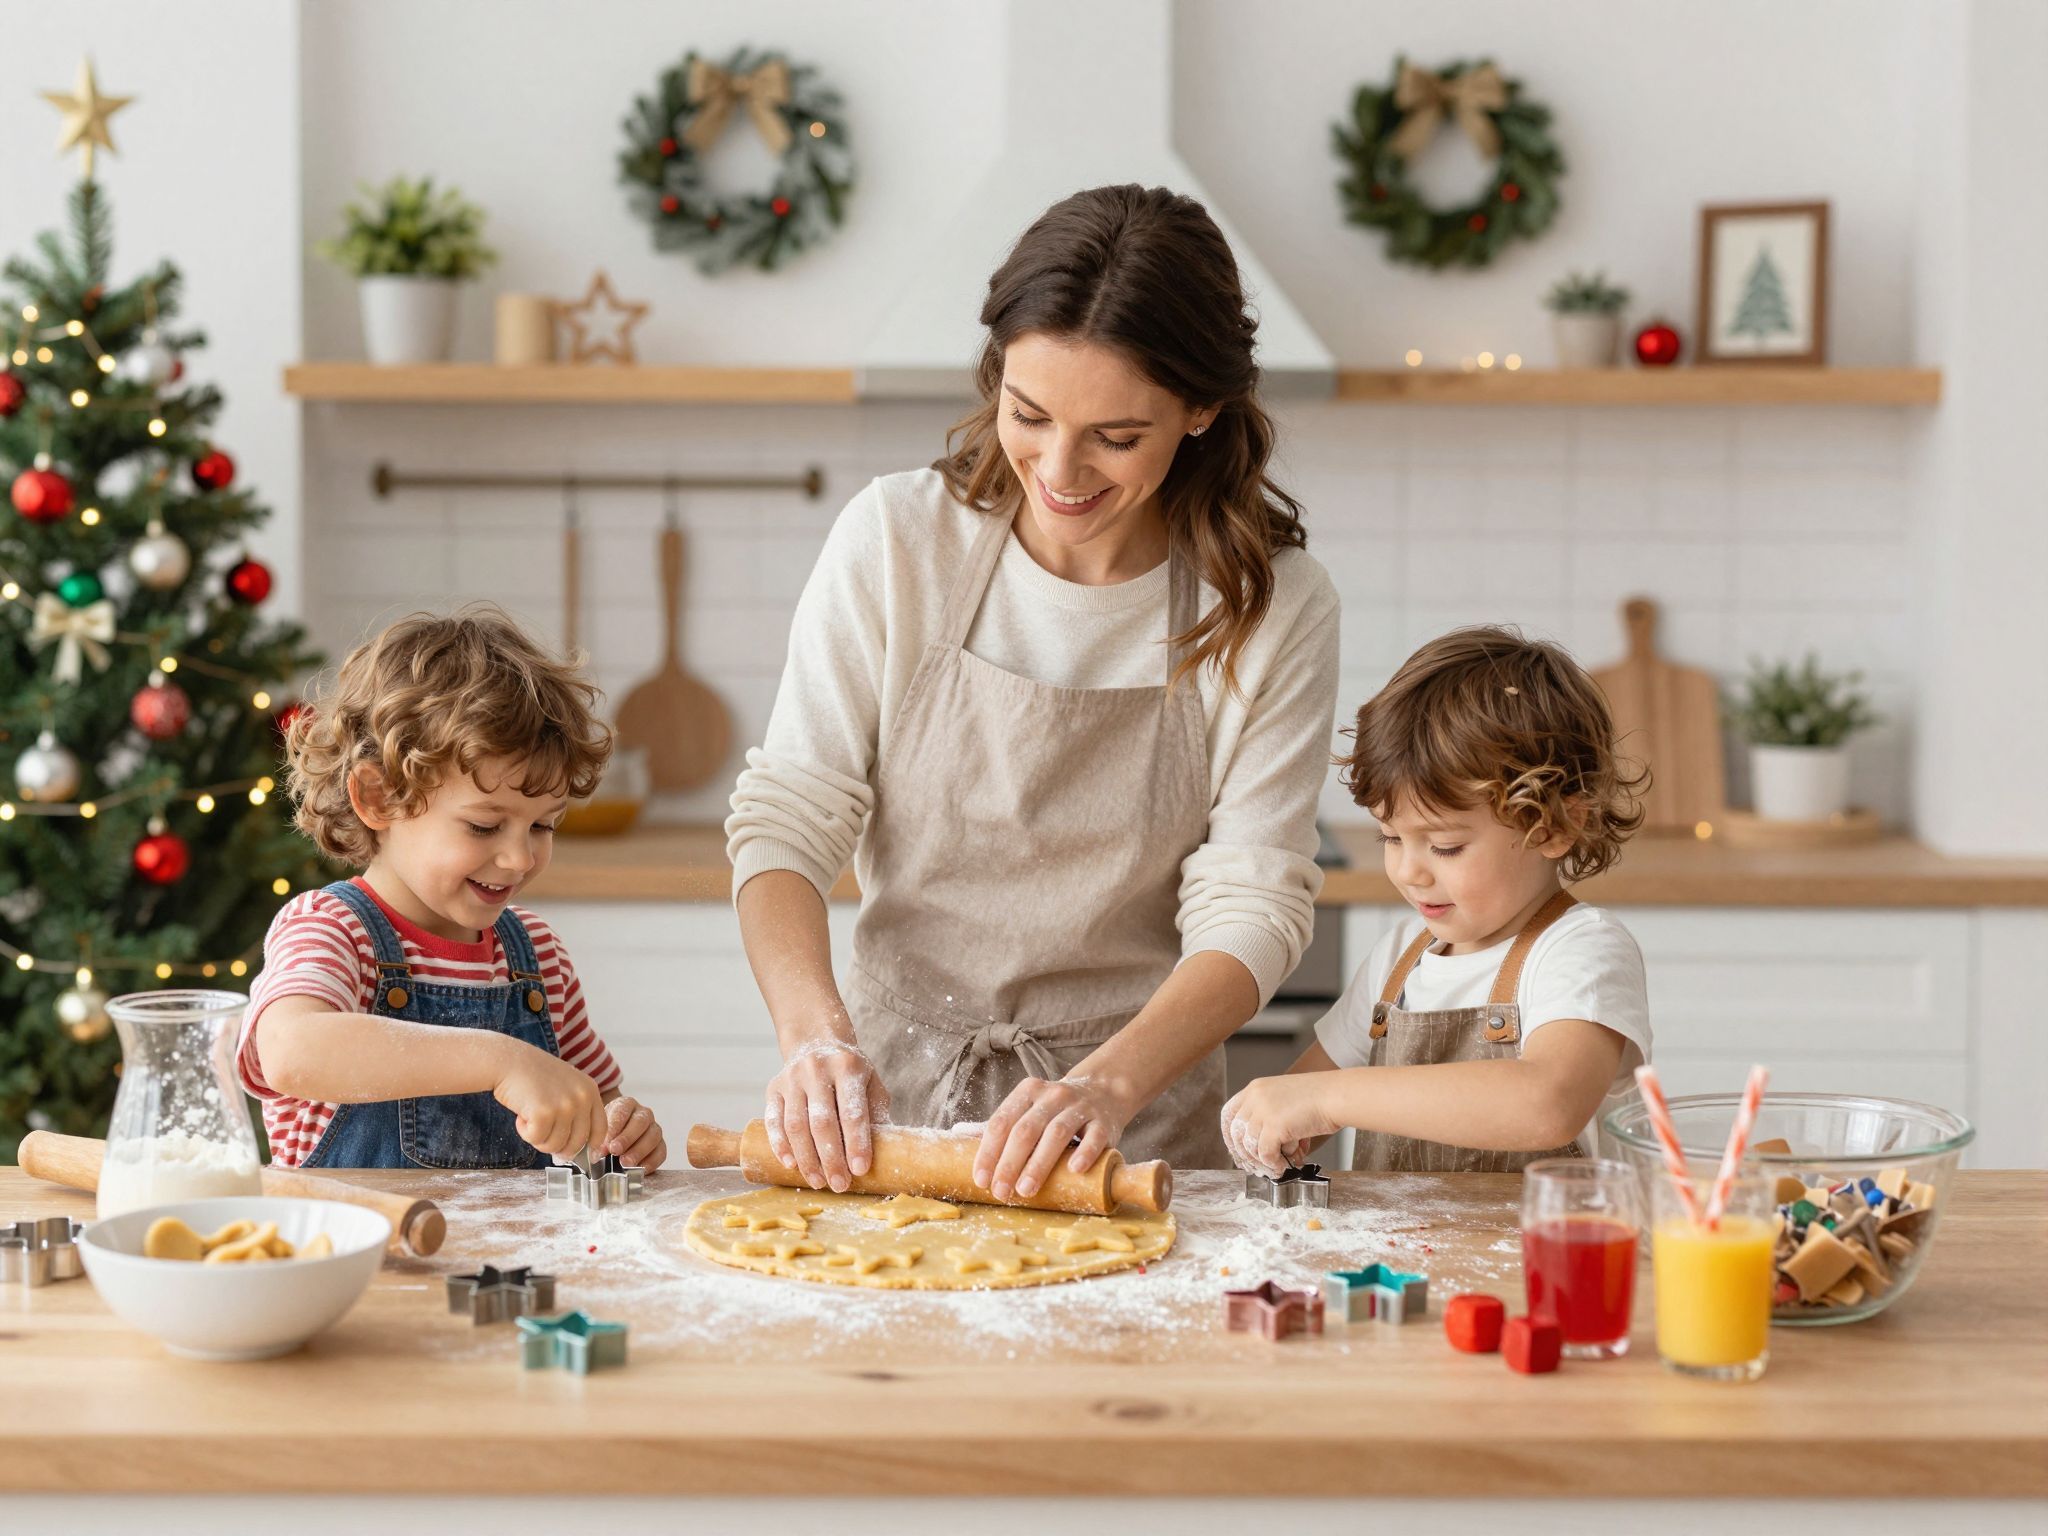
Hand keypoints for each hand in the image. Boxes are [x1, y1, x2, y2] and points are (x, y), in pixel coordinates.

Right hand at [491, 1043, 607, 1159]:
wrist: (508, 1060)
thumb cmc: (532, 1075)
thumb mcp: (565, 1086)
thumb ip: (575, 1110)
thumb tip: (575, 1147)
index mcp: (590, 1090)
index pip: (600, 1128)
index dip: (591, 1146)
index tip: (584, 1156)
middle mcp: (582, 1098)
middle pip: (577, 1143)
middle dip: (558, 1147)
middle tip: (542, 1135)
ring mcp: (565, 1106)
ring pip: (555, 1145)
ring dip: (538, 1138)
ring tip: (530, 1118)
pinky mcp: (544, 1113)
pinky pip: (536, 1140)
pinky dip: (525, 1133)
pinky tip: (521, 1115)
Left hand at [600, 1095, 666, 1170]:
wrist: (615, 1135)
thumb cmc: (606, 1130)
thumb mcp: (599, 1127)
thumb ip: (598, 1137)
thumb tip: (597, 1154)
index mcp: (626, 1104)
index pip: (622, 1111)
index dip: (614, 1128)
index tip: (605, 1142)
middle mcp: (643, 1113)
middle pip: (640, 1122)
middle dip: (627, 1138)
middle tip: (615, 1151)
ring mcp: (654, 1128)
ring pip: (652, 1136)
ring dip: (639, 1151)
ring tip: (625, 1163)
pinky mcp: (660, 1144)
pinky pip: (660, 1152)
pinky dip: (651, 1161)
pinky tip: (640, 1169)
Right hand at [763, 1040, 890, 1191]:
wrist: (816, 1042)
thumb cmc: (850, 1073)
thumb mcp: (870, 1084)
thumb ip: (876, 1114)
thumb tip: (886, 1154)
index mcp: (848, 1067)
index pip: (852, 1111)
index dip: (856, 1143)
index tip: (860, 1170)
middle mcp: (817, 1069)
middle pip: (822, 1122)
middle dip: (831, 1158)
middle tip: (839, 1184)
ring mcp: (792, 1078)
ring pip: (795, 1125)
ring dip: (806, 1158)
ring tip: (818, 1182)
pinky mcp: (773, 1088)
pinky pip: (773, 1120)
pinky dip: (780, 1145)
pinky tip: (790, 1164)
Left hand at [975, 1075, 1127, 1201]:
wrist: (1103, 1092)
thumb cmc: (1056, 1109)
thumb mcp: (1027, 1107)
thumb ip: (999, 1123)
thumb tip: (958, 1134)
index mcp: (1027, 1092)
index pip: (1002, 1122)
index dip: (988, 1152)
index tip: (981, 1180)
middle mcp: (1052, 1095)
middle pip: (1026, 1130)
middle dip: (1010, 1163)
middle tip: (1001, 1192)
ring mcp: (1080, 1107)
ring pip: (1057, 1133)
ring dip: (1039, 1164)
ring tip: (1026, 1190)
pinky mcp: (1104, 1122)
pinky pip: (1094, 1137)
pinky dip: (1085, 1152)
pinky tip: (1074, 1170)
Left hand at [1220, 1074, 1337, 1177]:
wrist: (1336, 1096)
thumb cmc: (1318, 1100)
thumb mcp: (1284, 1100)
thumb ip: (1268, 1119)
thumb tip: (1261, 1150)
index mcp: (1255, 1088)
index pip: (1229, 1114)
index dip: (1230, 1136)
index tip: (1237, 1151)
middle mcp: (1255, 1097)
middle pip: (1235, 1133)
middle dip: (1244, 1155)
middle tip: (1255, 1167)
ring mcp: (1264, 1110)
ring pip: (1250, 1146)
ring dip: (1262, 1162)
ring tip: (1277, 1167)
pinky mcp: (1275, 1126)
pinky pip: (1266, 1154)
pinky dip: (1274, 1164)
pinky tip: (1284, 1167)